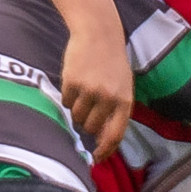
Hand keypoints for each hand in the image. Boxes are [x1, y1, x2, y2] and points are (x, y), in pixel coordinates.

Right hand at [61, 24, 133, 162]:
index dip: (105, 150)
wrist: (99, 33)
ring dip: (76, 109)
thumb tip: (102, 139)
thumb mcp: (123, 87)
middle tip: (87, 107)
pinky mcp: (72, 82)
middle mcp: (108, 97)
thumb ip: (116, 111)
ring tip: (83, 91)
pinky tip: (75, 80)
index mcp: (125, 101)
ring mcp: (90, 90)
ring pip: (76, 116)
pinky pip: (66, 101)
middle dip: (86, 122)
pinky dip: (68, 96)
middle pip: (91, 127)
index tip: (96, 158)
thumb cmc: (112, 63)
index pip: (115, 135)